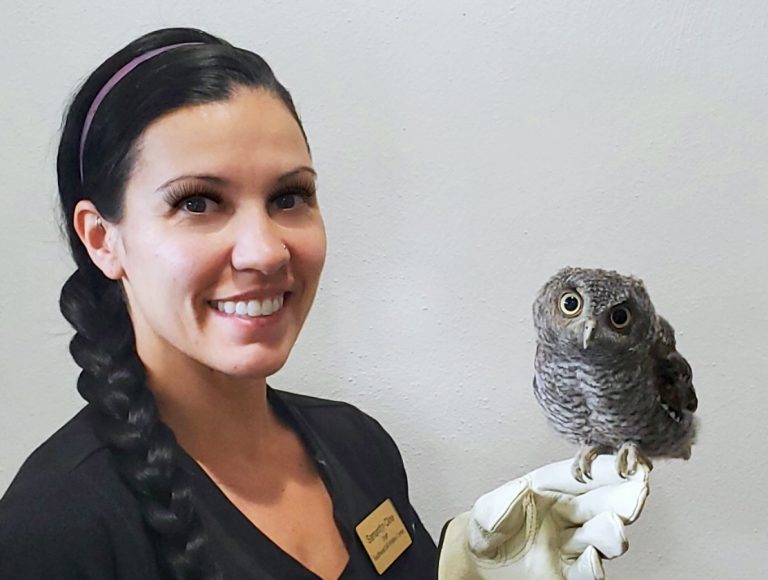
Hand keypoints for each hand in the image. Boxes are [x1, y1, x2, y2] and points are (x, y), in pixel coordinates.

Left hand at [437, 456, 648, 578]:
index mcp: (555, 487)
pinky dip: (591, 566)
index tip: (627, 461)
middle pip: (604, 503)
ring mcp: (572, 543)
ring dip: (612, 530)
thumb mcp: (487, 508)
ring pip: (601, 535)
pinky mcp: (567, 572)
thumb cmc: (487, 524)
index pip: (586, 474)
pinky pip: (584, 570)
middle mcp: (570, 513)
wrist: (478, 559)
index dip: (608, 468)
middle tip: (639, 489)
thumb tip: (522, 490)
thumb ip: (503, 501)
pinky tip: (594, 559)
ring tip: (617, 524)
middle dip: (624, 496)